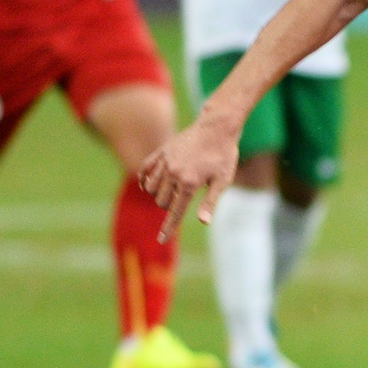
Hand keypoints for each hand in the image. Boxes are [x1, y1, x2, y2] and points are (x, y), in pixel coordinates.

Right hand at [137, 116, 239, 242]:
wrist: (216, 127)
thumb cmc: (223, 156)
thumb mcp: (222, 181)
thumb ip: (210, 202)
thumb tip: (203, 222)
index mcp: (189, 183)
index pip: (175, 212)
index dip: (168, 228)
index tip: (160, 240)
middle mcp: (173, 173)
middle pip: (162, 202)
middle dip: (170, 206)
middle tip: (184, 197)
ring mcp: (165, 161)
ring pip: (152, 188)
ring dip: (160, 194)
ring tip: (174, 189)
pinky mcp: (161, 152)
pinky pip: (145, 169)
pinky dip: (146, 179)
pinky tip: (151, 183)